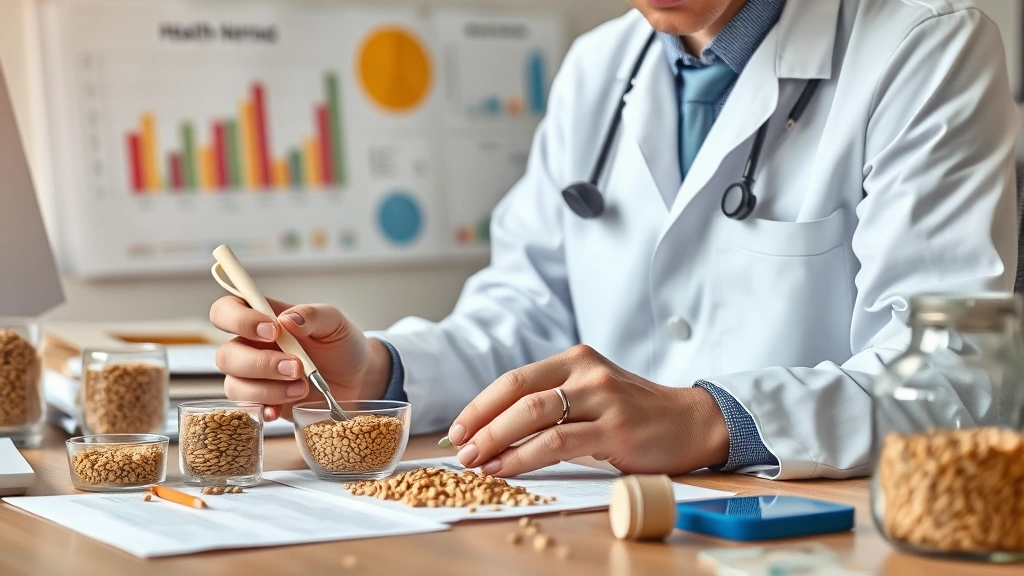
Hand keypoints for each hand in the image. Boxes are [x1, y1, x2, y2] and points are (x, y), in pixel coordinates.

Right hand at [209, 296, 391, 420]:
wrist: (356, 376)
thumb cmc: (340, 343)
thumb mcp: (334, 321)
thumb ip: (312, 315)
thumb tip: (287, 320)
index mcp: (261, 319)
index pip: (225, 311)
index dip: (238, 320)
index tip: (272, 331)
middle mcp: (250, 347)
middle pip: (226, 355)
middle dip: (261, 363)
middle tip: (297, 367)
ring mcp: (253, 377)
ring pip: (234, 385)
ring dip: (268, 389)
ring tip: (302, 388)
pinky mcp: (263, 401)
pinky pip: (248, 409)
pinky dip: (265, 409)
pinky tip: (282, 409)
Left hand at [446, 345, 729, 476]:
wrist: (691, 422)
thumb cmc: (636, 412)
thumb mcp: (593, 392)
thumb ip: (554, 401)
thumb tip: (497, 428)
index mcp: (576, 358)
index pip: (515, 378)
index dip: (481, 404)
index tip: (459, 427)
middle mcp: (587, 371)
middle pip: (517, 393)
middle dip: (481, 422)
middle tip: (460, 448)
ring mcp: (602, 398)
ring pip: (533, 415)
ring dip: (496, 440)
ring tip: (477, 461)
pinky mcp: (615, 429)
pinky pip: (557, 443)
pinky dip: (523, 456)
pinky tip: (507, 468)